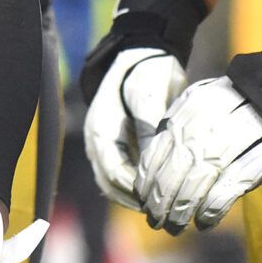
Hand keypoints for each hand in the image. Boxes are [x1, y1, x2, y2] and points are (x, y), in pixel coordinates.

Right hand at [82, 47, 184, 209]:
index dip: (133, 187)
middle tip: (163, 210)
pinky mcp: (121, 144)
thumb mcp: (147, 95)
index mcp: (99, 128)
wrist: (146, 52)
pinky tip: (159, 191)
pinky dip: (137, 186)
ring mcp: (108, 143)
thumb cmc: (146, 70)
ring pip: (114, 182)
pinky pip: (124, 173)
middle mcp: (98, 140)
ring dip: (134, 196)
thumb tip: (155, 163)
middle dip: (134, 198)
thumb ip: (149, 128)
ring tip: (162, 206)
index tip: (158, 197)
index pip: (112, 170)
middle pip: (110, 181)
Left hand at [139, 0, 261, 232]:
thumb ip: (182, 133)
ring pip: (202, 174)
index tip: (143, 197)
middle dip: (164, 196)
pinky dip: (214, 205)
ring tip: (177, 224)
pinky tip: (205, 219)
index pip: (162, 144)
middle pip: (180, 163)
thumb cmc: (243, 107)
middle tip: (158, 220)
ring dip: (185, 205)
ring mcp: (241, 130)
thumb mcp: (205, 111)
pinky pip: (232, 182)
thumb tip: (153, 174)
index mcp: (194, 104)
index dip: (151, 175)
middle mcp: (213, 115)